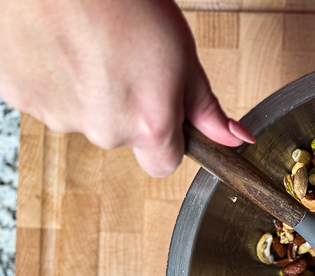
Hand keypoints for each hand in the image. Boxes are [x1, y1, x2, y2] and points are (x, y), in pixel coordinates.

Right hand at [0, 0, 253, 176]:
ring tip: (90, 42)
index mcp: (148, 125)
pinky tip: (60, 42)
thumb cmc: (119, 0)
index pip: (164, 164)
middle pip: (122, 137)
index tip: (163, 111)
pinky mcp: (18, 95)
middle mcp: (102, 131)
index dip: (167, 139)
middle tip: (124, 58)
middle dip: (126, 107)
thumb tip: (237, 139)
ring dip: (88, 90)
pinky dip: (53, 77)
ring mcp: (56, 115)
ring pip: (83, 116)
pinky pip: (46, 97)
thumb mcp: (181, 52)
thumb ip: (205, 105)